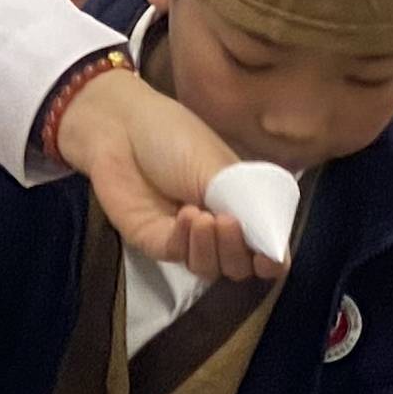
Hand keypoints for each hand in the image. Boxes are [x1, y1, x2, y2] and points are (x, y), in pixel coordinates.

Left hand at [52, 69, 278, 285]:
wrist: (120, 126)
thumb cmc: (173, 135)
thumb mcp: (218, 165)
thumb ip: (244, 202)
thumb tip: (272, 239)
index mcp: (239, 206)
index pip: (264, 246)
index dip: (272, 259)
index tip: (270, 256)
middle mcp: (215, 227)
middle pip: (237, 265)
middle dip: (238, 252)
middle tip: (228, 222)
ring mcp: (183, 236)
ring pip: (208, 267)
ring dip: (212, 248)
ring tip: (205, 216)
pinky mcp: (153, 240)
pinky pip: (177, 254)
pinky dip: (186, 241)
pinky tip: (186, 216)